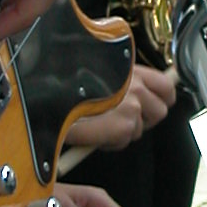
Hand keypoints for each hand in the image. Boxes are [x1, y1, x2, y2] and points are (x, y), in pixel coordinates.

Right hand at [55, 62, 178, 165]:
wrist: (41, 96)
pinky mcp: (122, 126)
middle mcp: (133, 83)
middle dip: (142, 119)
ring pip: (139, 128)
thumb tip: (138, 95)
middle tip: (120, 118)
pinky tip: (92, 133)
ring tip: (99, 124)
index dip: (161, 98)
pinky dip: (109, 141)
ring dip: (122, 131)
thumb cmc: (58, 84)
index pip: (165, 84)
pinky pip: (124, 139)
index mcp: (126, 65)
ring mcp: (131, 105)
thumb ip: (116, 78)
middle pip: (159, 111)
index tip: (152, 103)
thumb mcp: (90, 69)